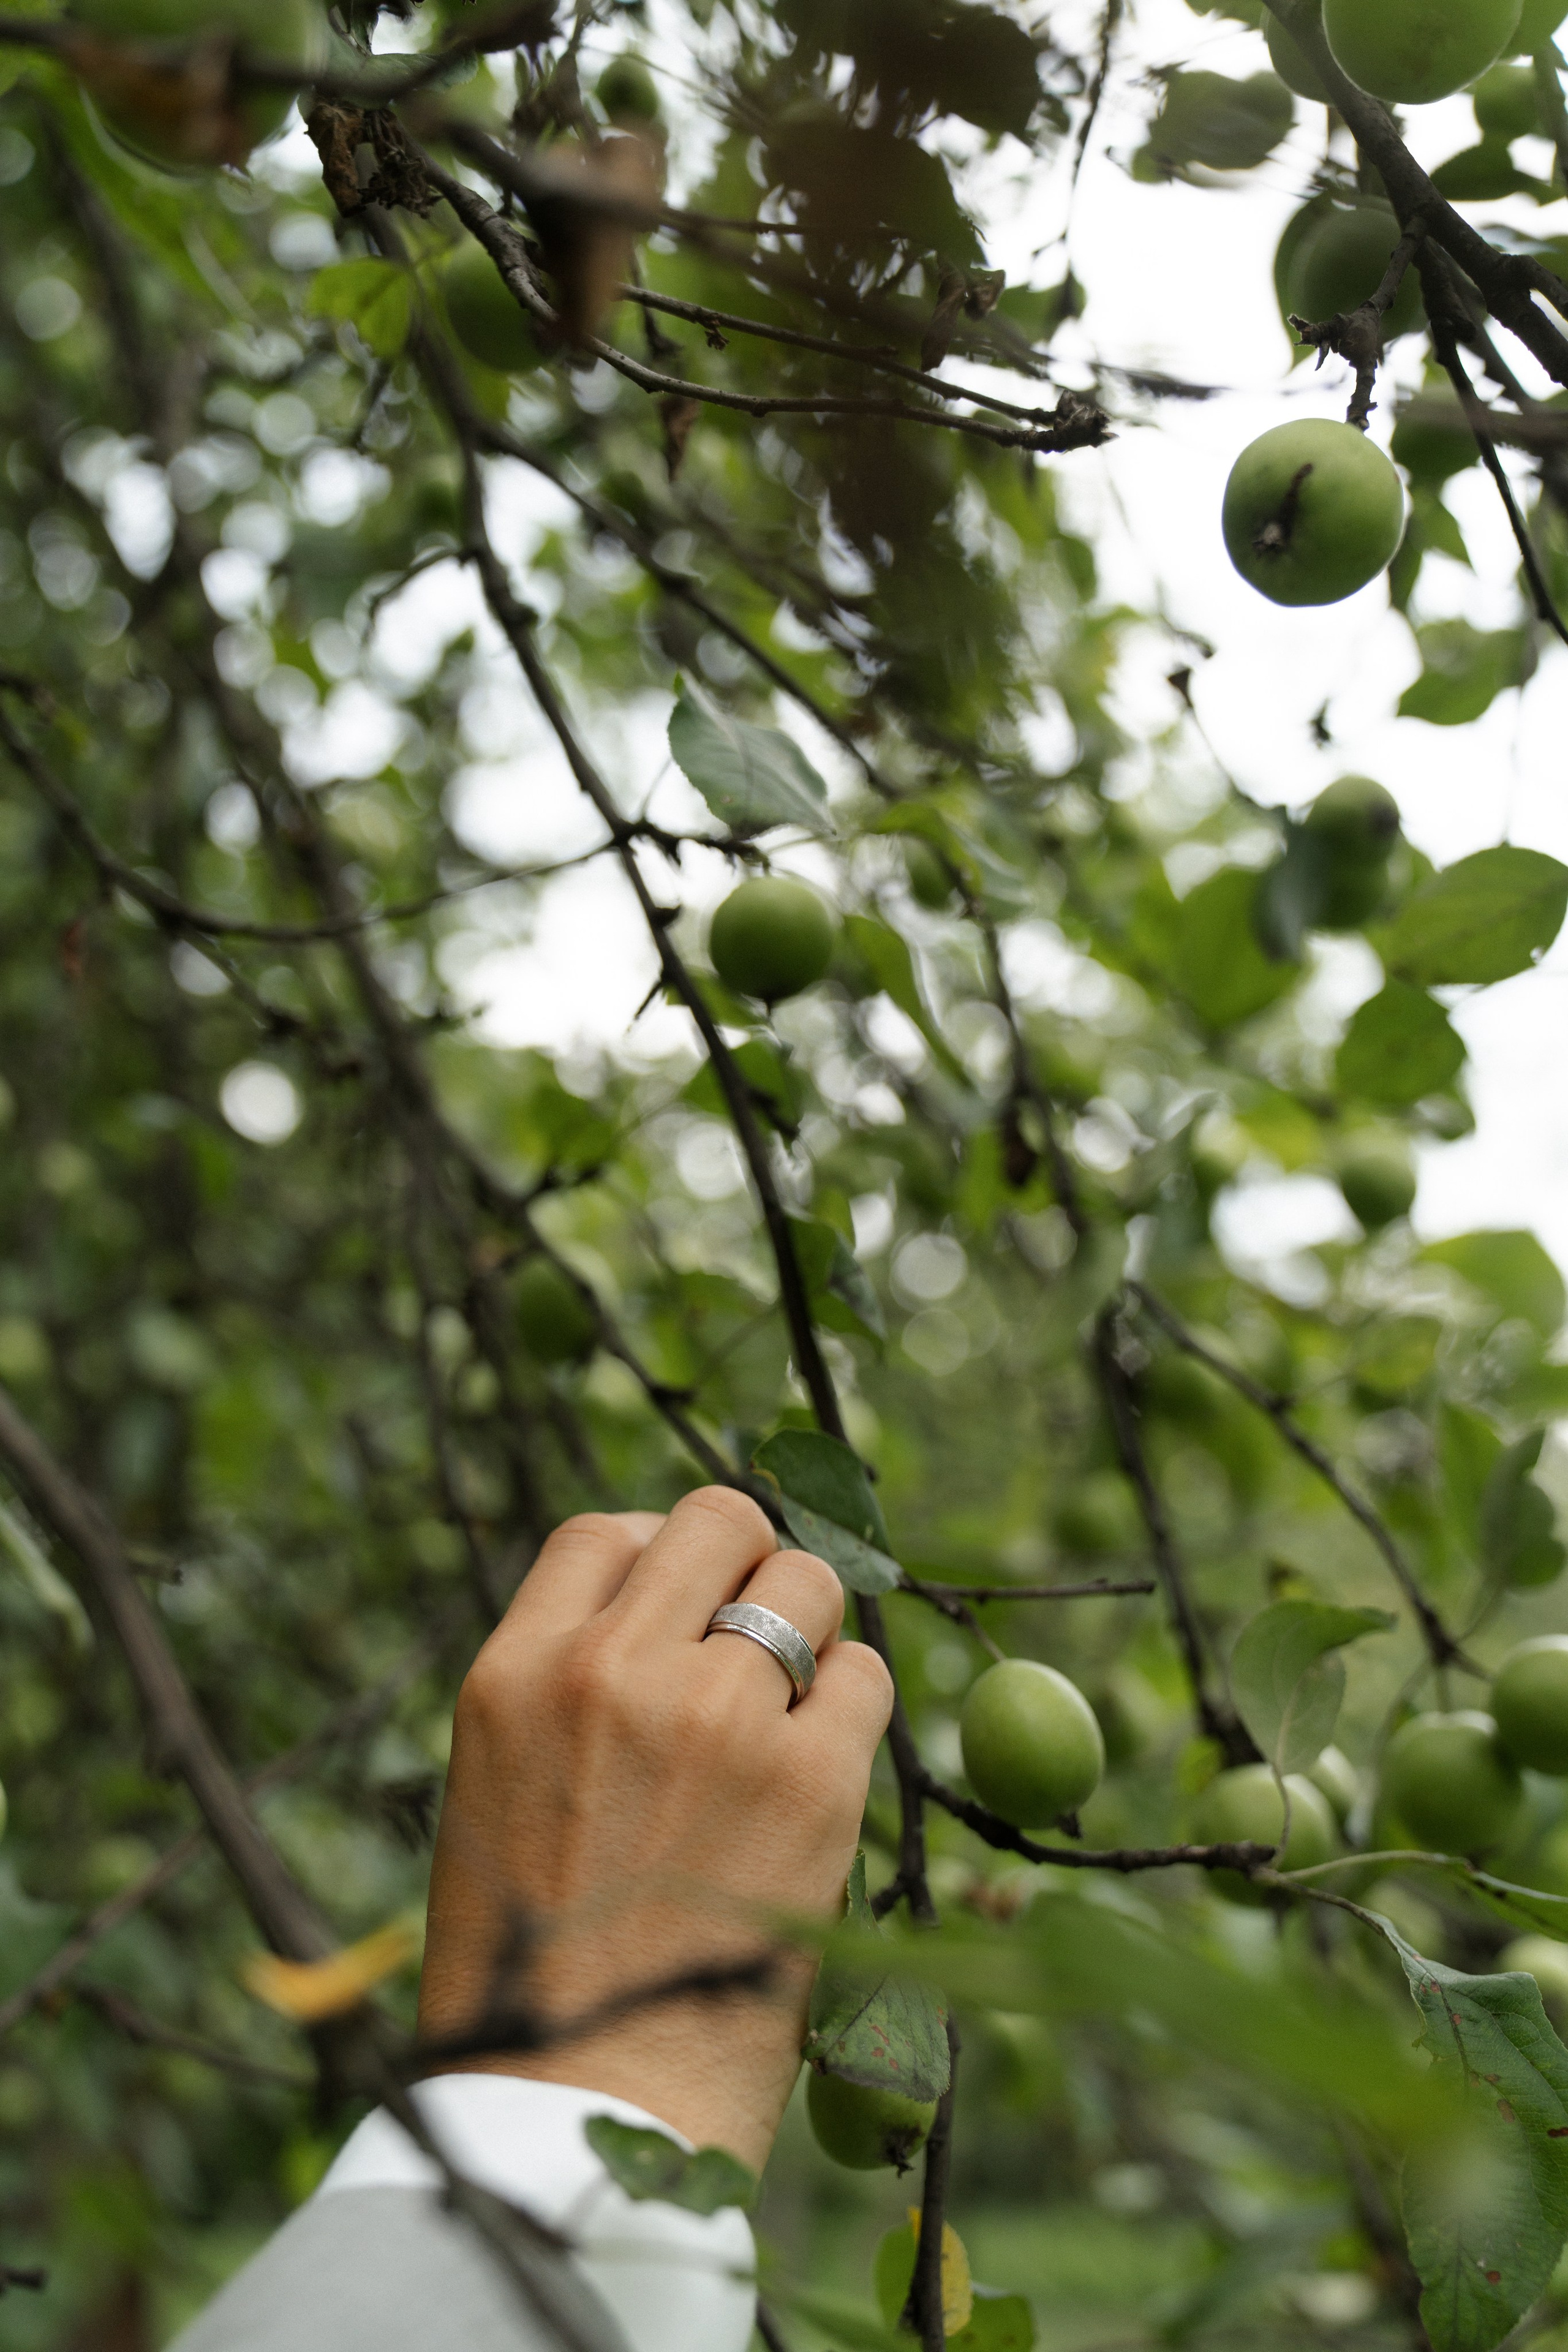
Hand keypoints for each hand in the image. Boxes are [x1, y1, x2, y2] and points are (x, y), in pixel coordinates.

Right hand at [416, 1487, 893, 2169]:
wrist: (578, 2114)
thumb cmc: (533, 1975)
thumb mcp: (499, 1796)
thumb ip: (568, 1694)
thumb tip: (667, 1609)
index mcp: (513, 1676)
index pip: (603, 1532)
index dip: (658, 1551)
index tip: (685, 1597)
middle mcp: (611, 1671)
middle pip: (719, 1522)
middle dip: (749, 1565)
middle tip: (760, 1634)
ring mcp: (716, 1717)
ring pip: (807, 1582)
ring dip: (812, 1631)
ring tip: (794, 1706)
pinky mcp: (811, 1780)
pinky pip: (868, 1676)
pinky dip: (857, 1708)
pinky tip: (827, 1767)